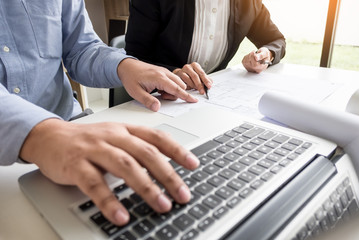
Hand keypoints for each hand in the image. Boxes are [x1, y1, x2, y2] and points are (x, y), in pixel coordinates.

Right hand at [20, 118, 199, 225]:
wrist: (49, 137)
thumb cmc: (86, 141)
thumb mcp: (114, 138)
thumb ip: (136, 149)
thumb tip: (164, 169)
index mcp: (124, 130)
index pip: (156, 137)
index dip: (176, 150)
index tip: (194, 164)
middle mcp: (112, 136)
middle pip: (146, 153)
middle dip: (167, 175)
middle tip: (183, 194)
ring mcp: (94, 149)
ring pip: (125, 166)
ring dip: (147, 187)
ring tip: (162, 206)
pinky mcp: (76, 164)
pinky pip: (95, 184)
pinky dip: (110, 200)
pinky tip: (122, 215)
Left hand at [117, 58, 197, 111]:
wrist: (126, 66)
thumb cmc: (131, 78)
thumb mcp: (136, 92)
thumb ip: (147, 101)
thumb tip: (157, 108)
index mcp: (159, 78)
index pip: (177, 89)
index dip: (186, 96)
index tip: (194, 101)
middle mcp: (164, 73)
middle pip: (180, 86)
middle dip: (175, 95)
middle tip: (161, 97)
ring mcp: (164, 71)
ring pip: (177, 83)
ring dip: (172, 91)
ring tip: (159, 93)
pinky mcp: (163, 72)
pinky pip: (173, 80)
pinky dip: (170, 87)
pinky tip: (159, 89)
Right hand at [173, 62, 212, 94]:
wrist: (179, 75)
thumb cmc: (190, 75)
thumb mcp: (199, 76)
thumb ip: (205, 79)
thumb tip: (211, 83)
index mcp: (195, 66)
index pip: (202, 73)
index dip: (206, 80)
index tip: (209, 86)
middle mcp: (188, 67)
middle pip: (195, 76)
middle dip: (199, 85)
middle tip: (202, 91)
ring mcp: (182, 70)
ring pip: (188, 79)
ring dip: (193, 86)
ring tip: (195, 89)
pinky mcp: (177, 76)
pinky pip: (182, 82)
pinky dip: (186, 86)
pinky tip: (188, 88)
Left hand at [242, 47, 272, 72]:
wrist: (262, 55)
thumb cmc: (264, 54)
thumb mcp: (265, 53)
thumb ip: (261, 55)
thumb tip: (256, 58)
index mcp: (262, 67)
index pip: (255, 65)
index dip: (253, 58)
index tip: (254, 52)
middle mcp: (256, 70)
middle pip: (250, 63)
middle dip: (251, 55)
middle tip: (254, 52)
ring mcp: (250, 69)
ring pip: (246, 61)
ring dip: (249, 56)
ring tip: (253, 54)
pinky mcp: (246, 66)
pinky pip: (244, 61)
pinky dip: (246, 57)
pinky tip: (250, 56)